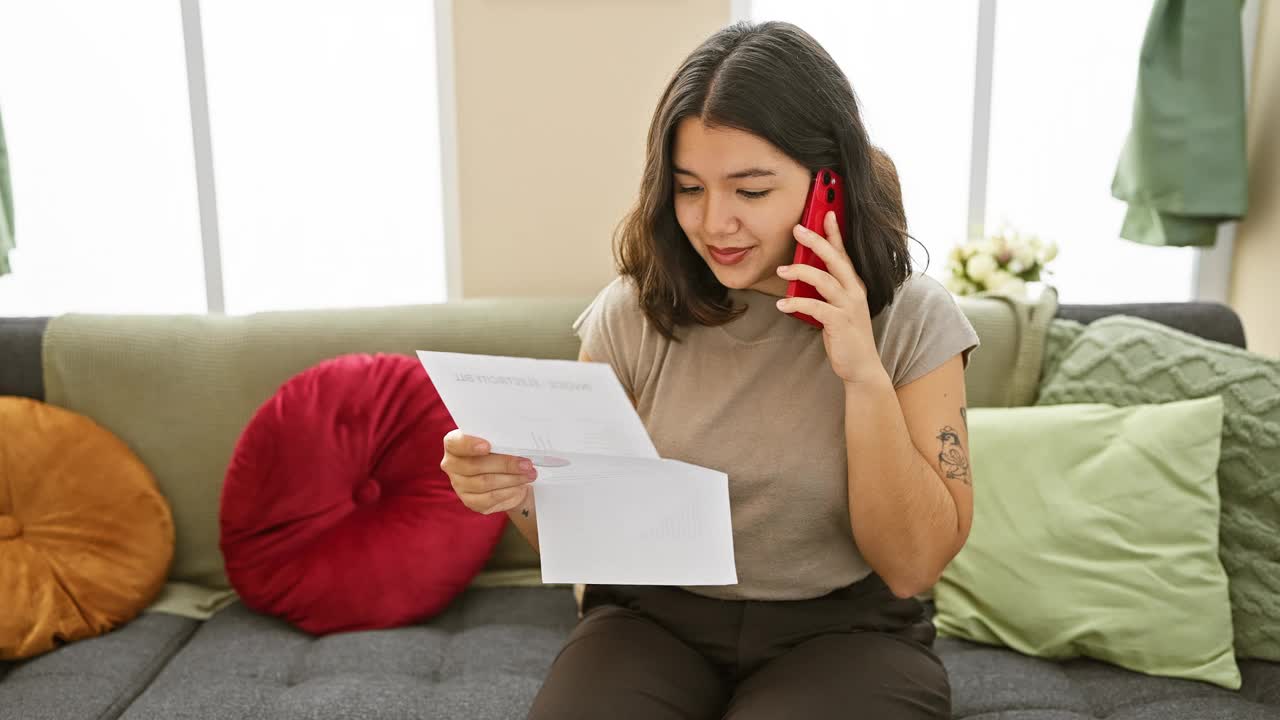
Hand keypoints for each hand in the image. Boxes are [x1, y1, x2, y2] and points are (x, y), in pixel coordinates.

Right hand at [440, 429, 536, 514]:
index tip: (487, 446)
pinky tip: (520, 487)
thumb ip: (500, 440)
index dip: (470, 445)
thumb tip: (516, 443)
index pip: (455, 443)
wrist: (505, 474)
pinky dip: (508, 492)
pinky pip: (490, 498)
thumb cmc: (500, 452)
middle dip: (504, 464)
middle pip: (475, 466)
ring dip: (511, 479)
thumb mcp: (498, 442)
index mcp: (454, 444)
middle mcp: (452, 465)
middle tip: (526, 464)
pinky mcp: (470, 501)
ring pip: (485, 483)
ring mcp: (459, 485)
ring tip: (529, 474)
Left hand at [775, 211, 885, 386]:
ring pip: (824, 280)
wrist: (860, 365)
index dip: (835, 232)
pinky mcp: (840, 322)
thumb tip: (800, 272)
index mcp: (853, 284)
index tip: (826, 213)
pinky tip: (782, 305)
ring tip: (781, 269)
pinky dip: (797, 303)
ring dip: (800, 271)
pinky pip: (816, 307)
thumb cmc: (845, 334)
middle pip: (835, 259)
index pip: (843, 253)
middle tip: (797, 229)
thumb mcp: (836, 307)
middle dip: (816, 241)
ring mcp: (849, 306)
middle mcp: (854, 291)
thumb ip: (824, 289)